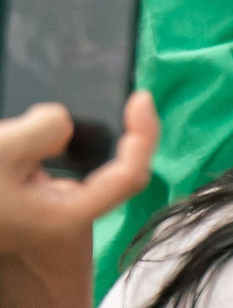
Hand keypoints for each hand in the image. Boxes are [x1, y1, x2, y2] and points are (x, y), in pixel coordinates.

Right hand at [0, 93, 156, 260]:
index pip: (129, 175)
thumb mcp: (3, 152)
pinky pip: (42, 155)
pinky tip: (16, 126)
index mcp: (66, 213)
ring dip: (56, 130)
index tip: (140, 97)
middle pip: (105, 162)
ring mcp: (40, 202)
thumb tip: (63, 121)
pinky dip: (36, 134)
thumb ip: (43, 130)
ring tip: (26, 121)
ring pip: (70, 155)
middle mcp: (59, 211)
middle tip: (95, 95)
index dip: (144, 134)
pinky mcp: (21, 189)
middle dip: (99, 125)